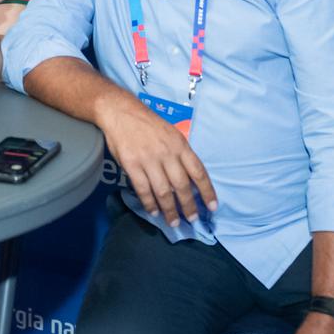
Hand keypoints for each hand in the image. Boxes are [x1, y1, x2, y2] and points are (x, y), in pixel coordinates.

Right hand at [95, 94, 215, 226]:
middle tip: (191, 219)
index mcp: (180, 145)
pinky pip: (143, 189)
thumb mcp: (172, 133)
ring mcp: (148, 160)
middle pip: (181, 185)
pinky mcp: (131, 165)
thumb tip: (188, 179)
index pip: (198, 172)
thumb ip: (180, 154)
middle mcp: (167, 154)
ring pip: (163, 191)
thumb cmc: (148, 124)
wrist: (121, 112)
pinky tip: (154, 212)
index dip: (207, 191)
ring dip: (169, 210)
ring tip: (173, 222)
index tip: (212, 206)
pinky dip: (149, 203)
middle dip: (188, 206)